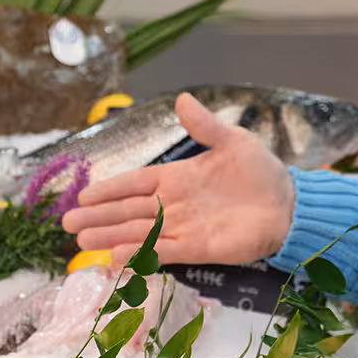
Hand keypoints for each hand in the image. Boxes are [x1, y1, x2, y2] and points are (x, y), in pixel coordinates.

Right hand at [60, 92, 295, 266]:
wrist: (289, 204)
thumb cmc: (261, 173)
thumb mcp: (233, 141)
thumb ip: (204, 126)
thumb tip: (182, 99)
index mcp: (178, 177)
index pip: (135, 184)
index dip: (109, 189)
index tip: (83, 195)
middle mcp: (175, 204)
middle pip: (128, 211)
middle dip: (99, 217)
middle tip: (68, 223)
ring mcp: (184, 227)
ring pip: (138, 233)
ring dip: (110, 237)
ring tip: (82, 242)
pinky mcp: (198, 248)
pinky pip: (163, 252)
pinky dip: (140, 255)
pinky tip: (116, 258)